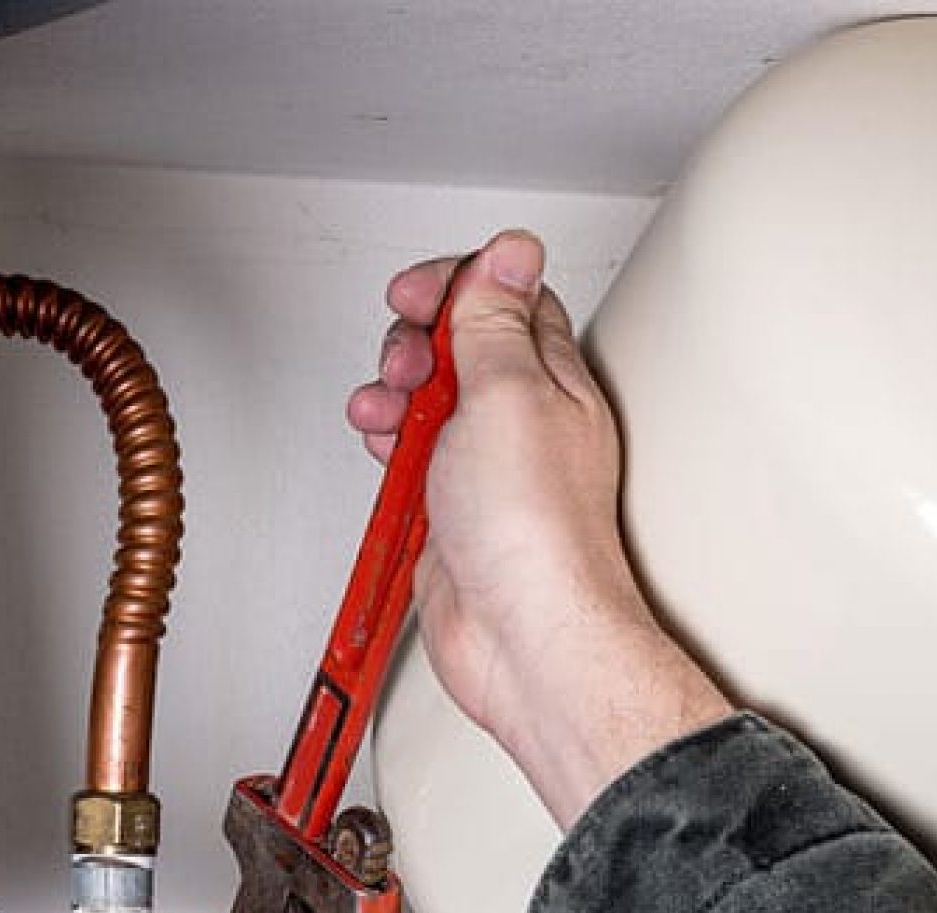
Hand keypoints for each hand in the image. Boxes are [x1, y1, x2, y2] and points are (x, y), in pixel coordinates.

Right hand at [348, 230, 730, 826]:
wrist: (521, 636)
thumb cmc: (532, 533)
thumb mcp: (508, 394)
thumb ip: (496, 321)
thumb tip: (508, 253)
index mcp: (552, 379)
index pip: (505, 299)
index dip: (457, 283)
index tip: (417, 296)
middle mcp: (523, 420)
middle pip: (459, 346)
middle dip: (417, 341)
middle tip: (409, 367)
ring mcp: (486, 467)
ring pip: (429, 401)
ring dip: (395, 392)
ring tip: (388, 409)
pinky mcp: (452, 511)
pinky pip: (412, 458)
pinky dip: (389, 443)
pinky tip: (384, 447)